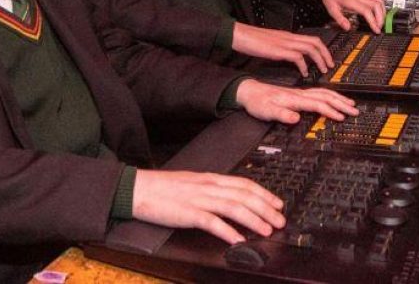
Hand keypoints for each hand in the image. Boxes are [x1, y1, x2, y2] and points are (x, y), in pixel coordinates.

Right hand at [132, 169, 284, 244]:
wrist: (137, 188)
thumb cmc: (163, 188)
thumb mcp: (192, 183)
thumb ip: (210, 189)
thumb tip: (229, 199)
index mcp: (210, 178)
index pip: (244, 183)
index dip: (264, 194)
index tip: (278, 203)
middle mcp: (208, 186)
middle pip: (244, 195)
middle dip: (266, 208)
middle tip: (280, 220)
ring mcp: (198, 199)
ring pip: (233, 207)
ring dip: (253, 219)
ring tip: (267, 230)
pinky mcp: (187, 213)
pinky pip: (212, 222)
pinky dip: (227, 231)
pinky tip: (238, 240)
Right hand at [231, 22, 333, 75]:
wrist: (239, 35)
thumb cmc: (252, 40)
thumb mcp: (272, 43)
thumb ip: (283, 47)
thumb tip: (292, 56)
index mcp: (289, 36)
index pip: (312, 39)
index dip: (323, 49)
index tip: (327, 59)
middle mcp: (290, 37)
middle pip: (315, 42)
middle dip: (326, 54)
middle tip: (330, 66)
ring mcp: (285, 43)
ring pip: (310, 48)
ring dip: (319, 60)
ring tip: (322, 70)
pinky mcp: (279, 50)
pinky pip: (297, 56)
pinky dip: (304, 65)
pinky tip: (304, 73)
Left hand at [236, 79, 358, 124]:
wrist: (249, 92)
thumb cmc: (257, 102)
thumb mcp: (266, 111)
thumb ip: (281, 114)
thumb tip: (296, 119)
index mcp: (294, 99)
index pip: (317, 104)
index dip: (330, 111)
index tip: (341, 117)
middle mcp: (299, 94)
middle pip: (325, 96)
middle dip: (341, 103)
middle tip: (354, 110)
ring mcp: (300, 94)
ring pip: (323, 93)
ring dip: (338, 98)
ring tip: (350, 103)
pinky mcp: (298, 95)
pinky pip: (318, 93)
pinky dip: (329, 95)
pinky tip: (333, 98)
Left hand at [318, 0, 384, 32]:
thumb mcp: (331, 9)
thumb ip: (340, 19)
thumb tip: (348, 28)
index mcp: (351, 1)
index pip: (366, 11)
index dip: (373, 21)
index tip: (376, 29)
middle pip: (376, 5)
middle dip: (380, 18)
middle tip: (378, 27)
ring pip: (379, 0)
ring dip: (382, 12)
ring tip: (380, 21)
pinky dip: (380, 6)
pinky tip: (379, 13)